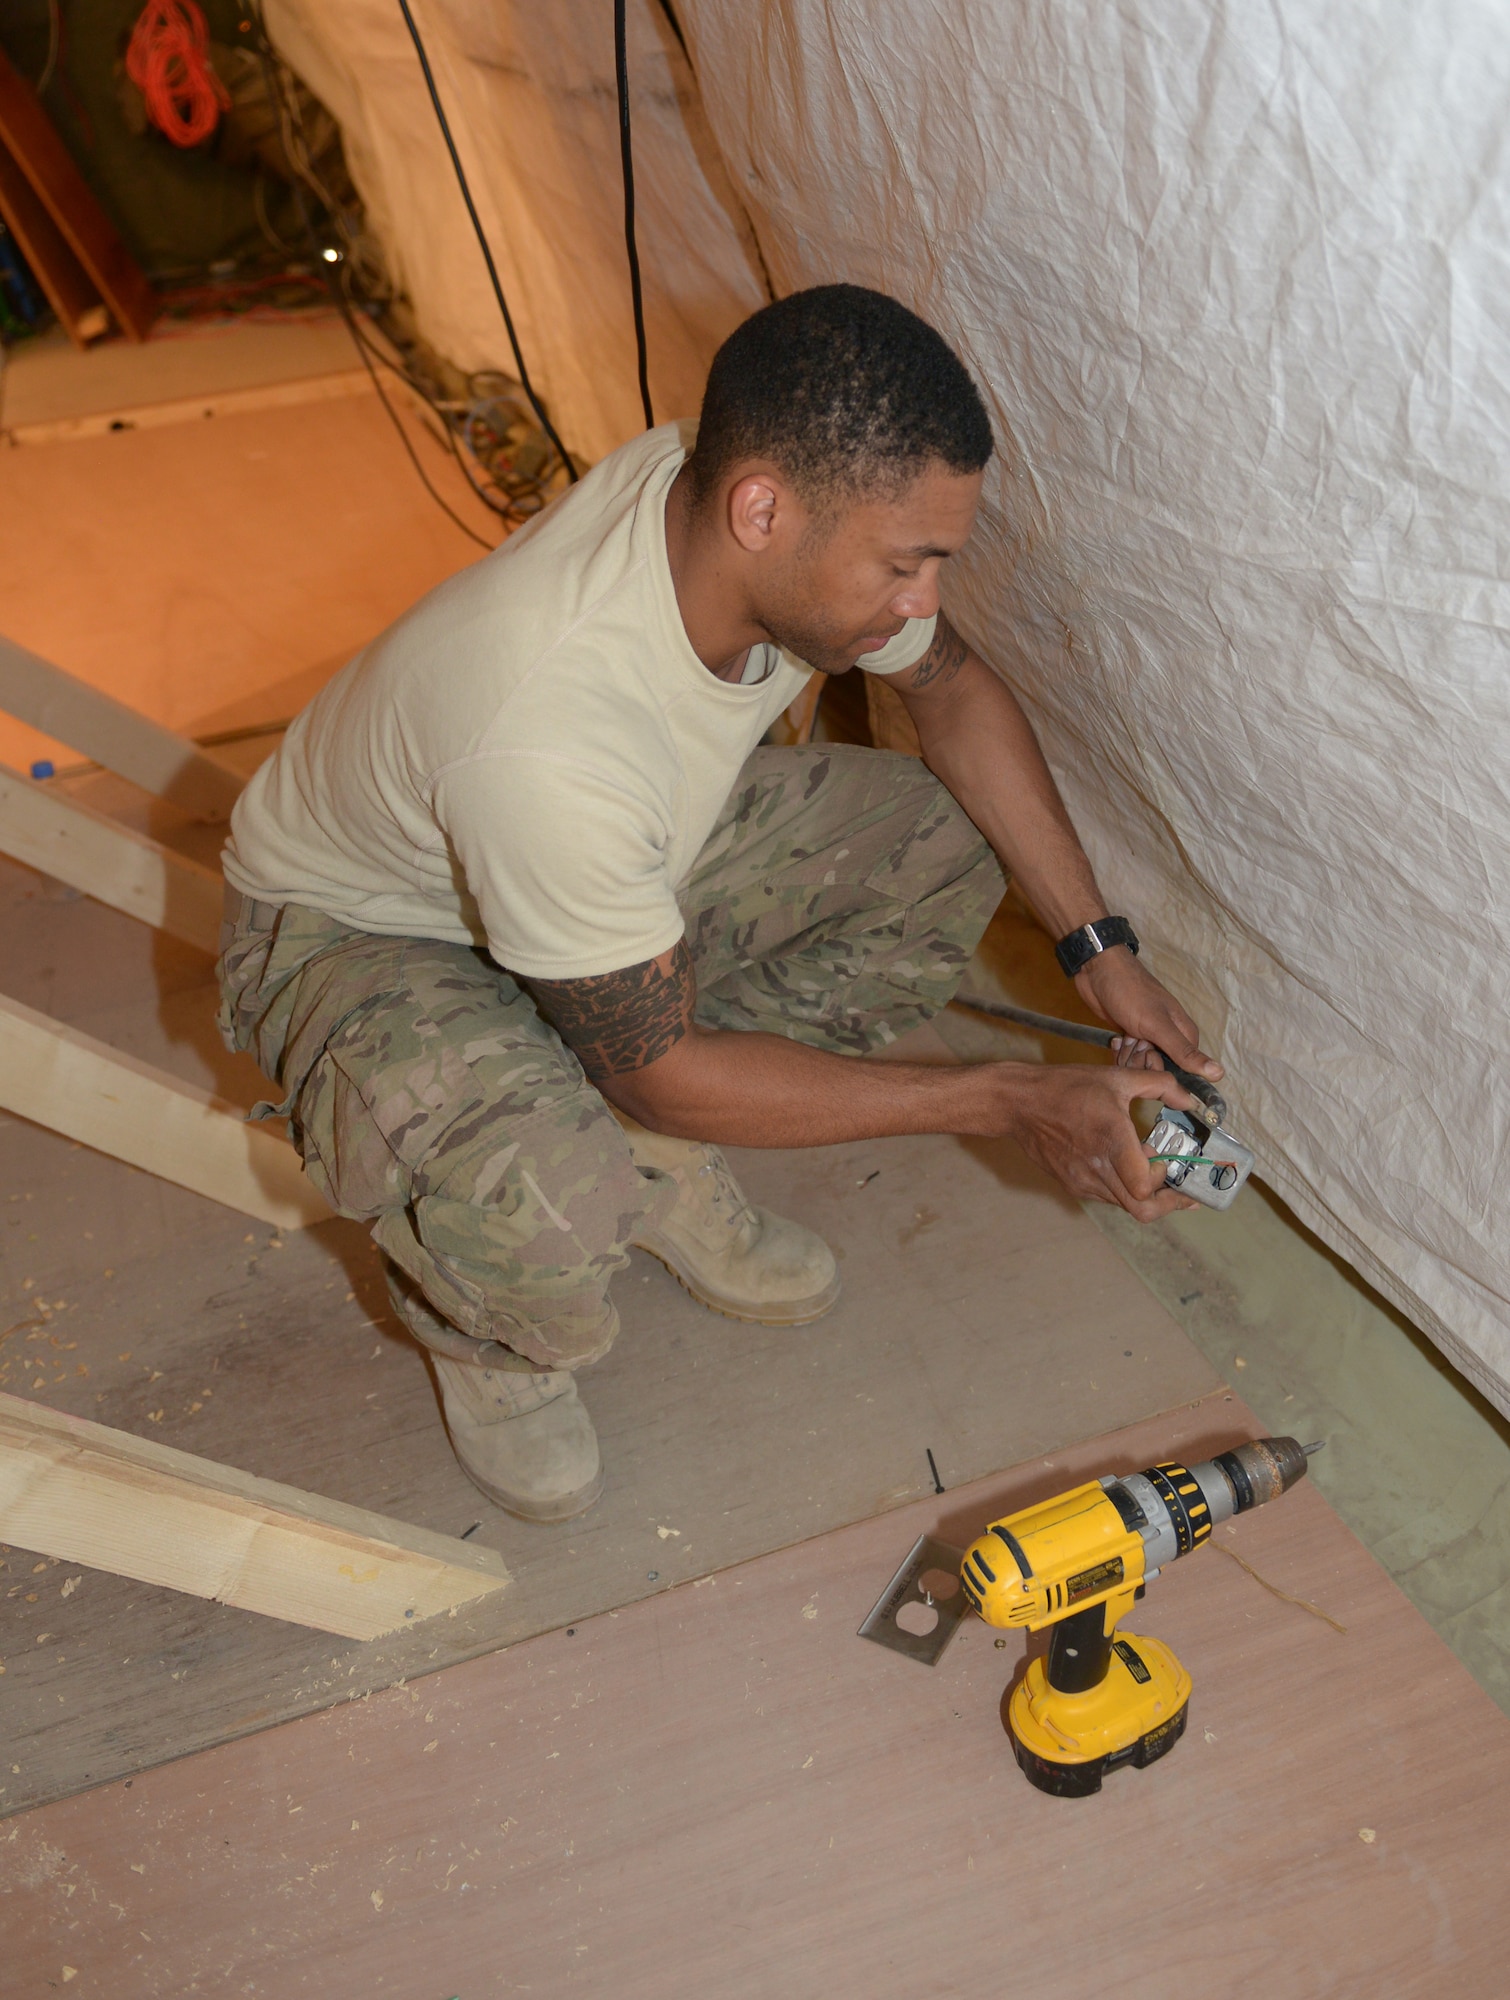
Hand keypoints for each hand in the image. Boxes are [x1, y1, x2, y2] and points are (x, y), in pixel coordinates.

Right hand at [1003, 1063, 1201, 1220]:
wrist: (1018, 1103)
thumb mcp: (1116, 1078)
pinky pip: (1106, 1196)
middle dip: (1168, 1203)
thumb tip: (1188, 1099)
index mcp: (1110, 1141)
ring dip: (1144, 1193)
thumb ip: (1159, 1084)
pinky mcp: (1072, 1184)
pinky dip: (1123, 1189)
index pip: (1145, 1186)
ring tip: (1153, 1171)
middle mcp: (1097, 1168)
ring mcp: (1082, 1181)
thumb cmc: (1065, 1088)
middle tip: (1182, 1191)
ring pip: (1125, 1205)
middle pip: (1142, 1210)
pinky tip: (1124, 1166)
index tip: (1168, 1157)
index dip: (1164, 1177)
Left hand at [1074, 947, 1223, 1081]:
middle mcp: (1168, 1036)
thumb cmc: (1131, 993)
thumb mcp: (1158, 1025)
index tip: (1151, 1061)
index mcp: (1184, 1033)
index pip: (1184, 1069)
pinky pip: (1128, 1056)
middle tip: (1134, 1043)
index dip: (1166, 1071)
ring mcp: (1148, 1035)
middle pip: (1160, 1068)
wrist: (1098, 970)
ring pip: (1141, 1063)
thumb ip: (1184, 1051)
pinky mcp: (1130, 1035)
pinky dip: (1120, 1052)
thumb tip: (1219, 1073)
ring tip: (1123, 1038)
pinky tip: (1115, 1039)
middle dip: (1143, 1062)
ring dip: (1129, 1056)